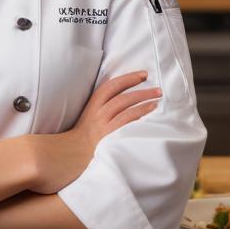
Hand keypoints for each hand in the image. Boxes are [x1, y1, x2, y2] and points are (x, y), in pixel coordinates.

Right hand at [28, 70, 159, 194]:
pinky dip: (140, 114)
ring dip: (144, 100)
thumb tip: (122, 100)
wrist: (72, 154)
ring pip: (126, 106)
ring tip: (158, 99)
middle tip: (158, 89)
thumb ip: (103, 107)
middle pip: (122, 95)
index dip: (128, 78)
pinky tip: (150, 113)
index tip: (143, 74)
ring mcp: (104, 124)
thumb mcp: (90, 116)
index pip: (112, 86)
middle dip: (140, 89)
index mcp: (93, 104)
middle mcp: (98, 112)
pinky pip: (127, 122)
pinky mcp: (110, 135)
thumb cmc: (82, 136)